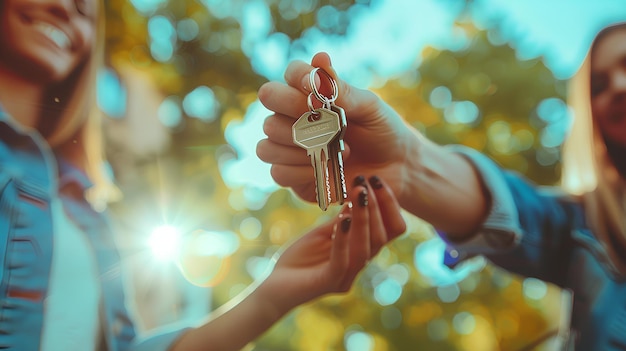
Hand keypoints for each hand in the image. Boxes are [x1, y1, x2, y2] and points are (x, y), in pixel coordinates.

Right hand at [257, 52, 419, 206]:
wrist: (399, 169)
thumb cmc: (384, 131)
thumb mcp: (369, 107)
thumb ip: (342, 89)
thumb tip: (320, 58)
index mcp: (311, 94)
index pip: (290, 75)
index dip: (297, 77)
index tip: (313, 84)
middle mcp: (294, 119)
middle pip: (270, 109)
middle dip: (296, 114)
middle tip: (327, 123)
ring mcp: (291, 150)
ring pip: (267, 145)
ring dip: (298, 147)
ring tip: (333, 149)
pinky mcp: (294, 179)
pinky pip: (278, 173)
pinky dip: (300, 171)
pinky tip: (324, 168)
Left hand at [257, 175, 405, 313]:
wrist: (273, 288)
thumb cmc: (298, 260)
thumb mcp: (322, 233)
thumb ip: (342, 219)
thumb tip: (359, 194)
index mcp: (361, 253)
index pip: (390, 231)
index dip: (388, 205)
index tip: (375, 180)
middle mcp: (358, 266)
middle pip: (382, 238)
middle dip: (376, 206)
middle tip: (365, 181)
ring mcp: (345, 277)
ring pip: (366, 249)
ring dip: (364, 218)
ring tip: (359, 193)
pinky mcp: (328, 283)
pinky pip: (342, 262)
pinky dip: (343, 239)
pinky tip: (342, 219)